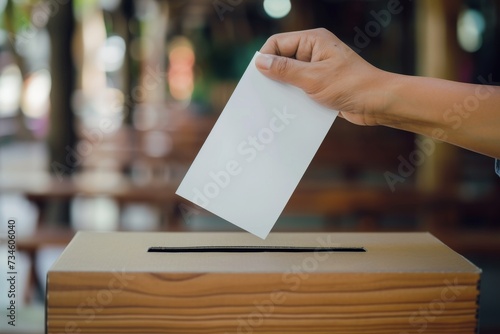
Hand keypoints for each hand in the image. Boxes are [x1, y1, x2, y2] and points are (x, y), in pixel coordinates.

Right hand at [255, 28, 395, 125]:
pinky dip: (295, 98)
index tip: (258, 77)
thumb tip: (260, 62)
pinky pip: (301, 88)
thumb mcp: (313, 78)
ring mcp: (318, 68)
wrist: (378, 103)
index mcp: (313, 41)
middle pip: (283, 59)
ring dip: (285, 89)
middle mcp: (314, 51)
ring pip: (291, 76)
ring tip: (278, 104)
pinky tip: (291, 110)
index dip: (266, 58)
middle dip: (274, 76)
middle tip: (264, 93)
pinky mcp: (322, 84)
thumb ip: (285, 70)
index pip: (278, 43)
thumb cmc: (350, 85)